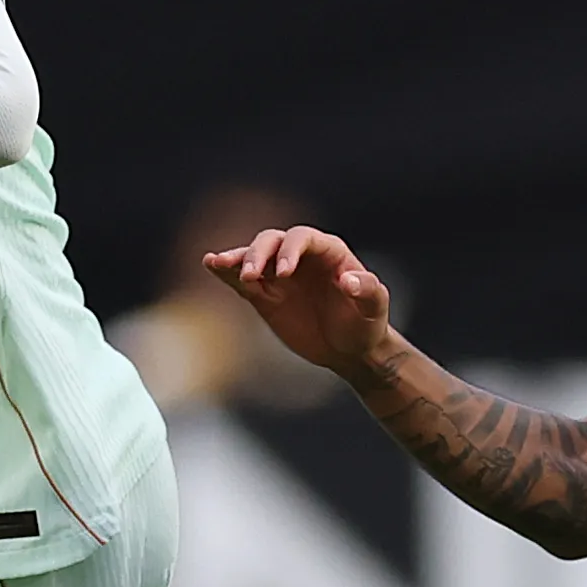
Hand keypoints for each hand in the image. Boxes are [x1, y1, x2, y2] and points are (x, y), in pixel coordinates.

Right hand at [206, 225, 399, 379]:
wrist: (351, 349)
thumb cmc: (366, 324)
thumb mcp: (375, 309)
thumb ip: (368, 290)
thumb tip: (348, 280)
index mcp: (328, 251)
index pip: (302, 238)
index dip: (290, 250)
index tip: (283, 274)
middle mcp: (300, 256)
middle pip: (271, 241)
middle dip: (258, 254)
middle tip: (249, 276)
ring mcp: (279, 274)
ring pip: (253, 256)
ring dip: (236, 259)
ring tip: (217, 264)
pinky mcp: (265, 294)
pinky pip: (242, 280)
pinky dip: (226, 272)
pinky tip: (211, 264)